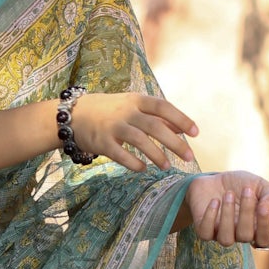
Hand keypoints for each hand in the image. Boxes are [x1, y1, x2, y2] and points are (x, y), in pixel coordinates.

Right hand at [72, 91, 198, 171]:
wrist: (73, 116)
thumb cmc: (109, 111)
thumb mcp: (132, 107)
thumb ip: (156, 116)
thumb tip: (182, 129)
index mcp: (136, 100)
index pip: (163, 107)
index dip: (181, 119)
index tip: (195, 133)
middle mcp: (126, 111)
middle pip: (156, 126)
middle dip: (175, 143)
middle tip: (189, 157)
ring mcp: (113, 126)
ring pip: (140, 141)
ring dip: (157, 155)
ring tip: (167, 167)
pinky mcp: (102, 142)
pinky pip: (121, 155)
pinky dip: (134, 163)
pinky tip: (143, 169)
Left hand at [184, 170, 268, 247]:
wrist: (214, 178)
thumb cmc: (241, 185)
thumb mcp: (260, 186)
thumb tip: (268, 207)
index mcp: (256, 228)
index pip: (264, 240)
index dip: (265, 226)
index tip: (262, 206)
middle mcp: (238, 235)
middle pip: (245, 236)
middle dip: (246, 213)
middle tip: (246, 190)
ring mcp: (220, 234)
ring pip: (226, 239)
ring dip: (228, 216)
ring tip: (228, 194)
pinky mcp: (204, 229)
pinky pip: (205, 234)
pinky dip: (210, 216)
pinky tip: (215, 200)